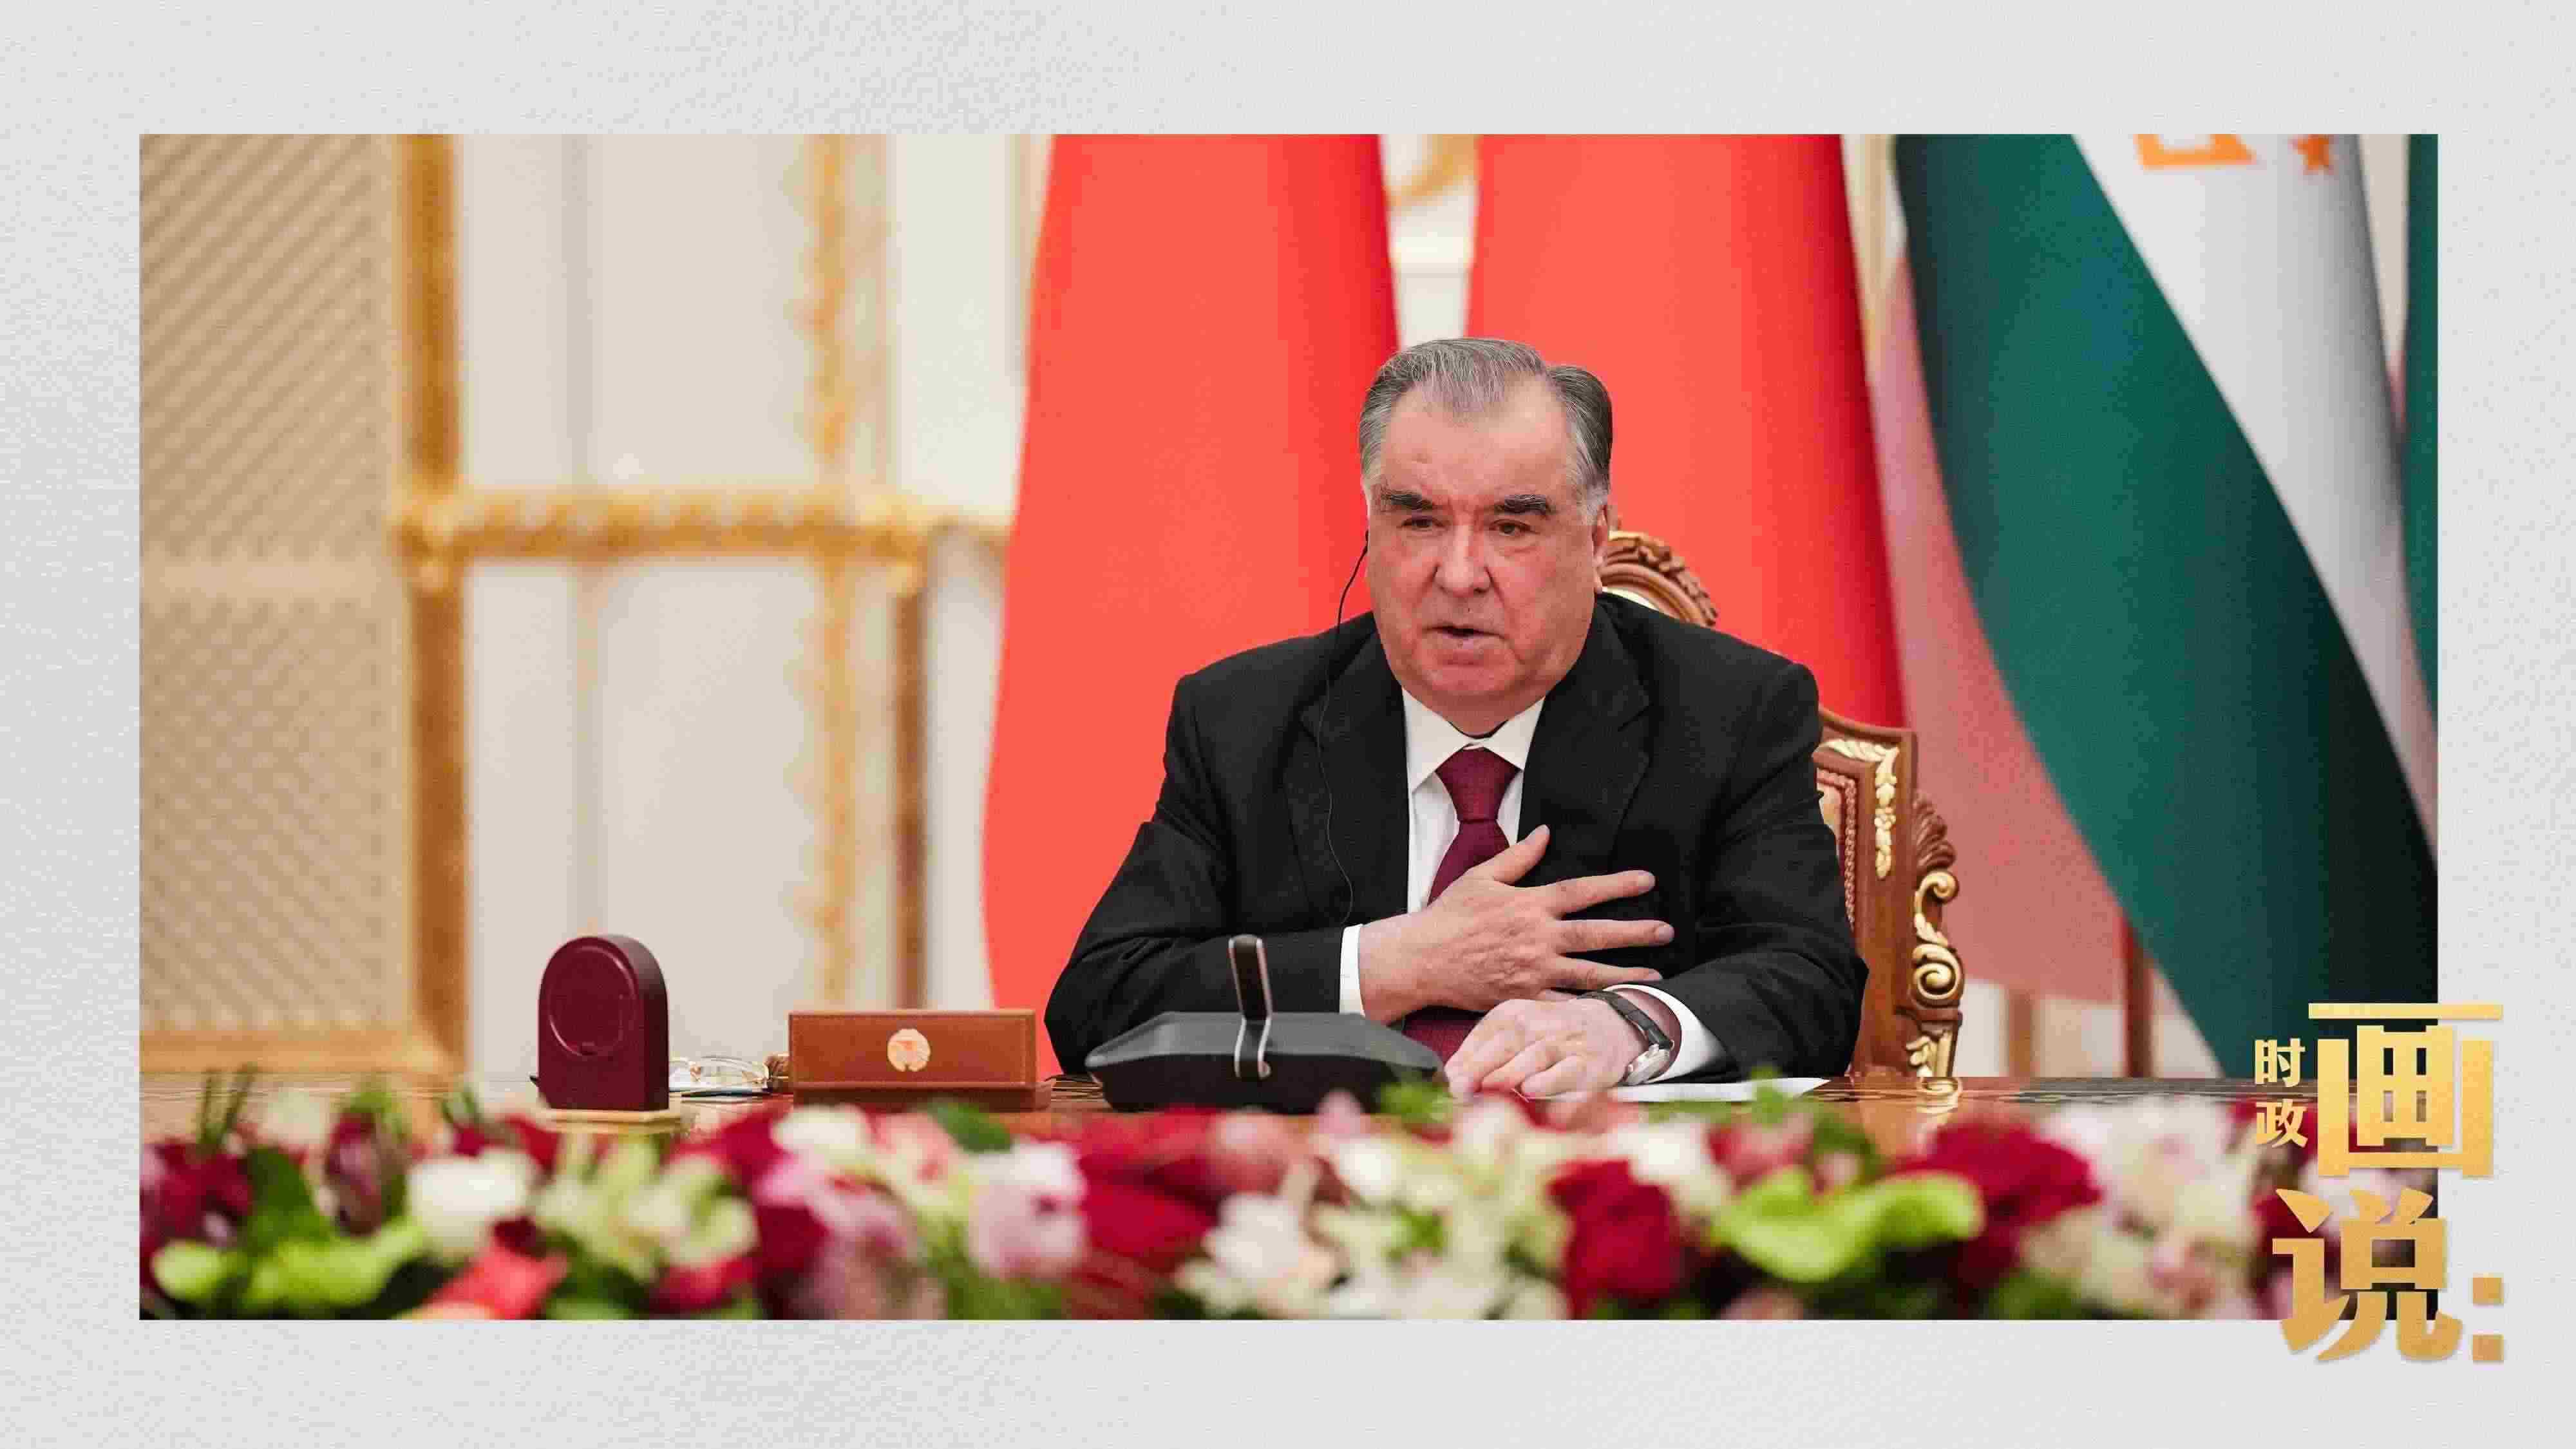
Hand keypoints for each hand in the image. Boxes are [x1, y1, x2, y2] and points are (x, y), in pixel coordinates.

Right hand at [1356, 824, 1670, 1019]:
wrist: (1422, 958)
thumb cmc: (1450, 915)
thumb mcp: (1482, 877)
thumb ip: (1518, 856)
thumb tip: (1545, 832)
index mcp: (1529, 904)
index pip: (1582, 891)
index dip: (1617, 885)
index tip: (1648, 880)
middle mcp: (1537, 937)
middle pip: (1595, 934)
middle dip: (1635, 932)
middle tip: (1666, 930)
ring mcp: (1532, 971)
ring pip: (1588, 973)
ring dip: (1624, 973)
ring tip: (1655, 976)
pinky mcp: (1523, 997)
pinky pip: (1563, 1005)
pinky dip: (1589, 1008)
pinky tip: (1614, 1008)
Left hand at [1443, 996, 1644, 1098]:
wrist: (1611, 1027)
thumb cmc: (1550, 1036)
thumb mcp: (1514, 1035)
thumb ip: (1481, 1053)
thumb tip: (1450, 1077)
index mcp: (1515, 1013)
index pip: (1486, 1032)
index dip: (1467, 1058)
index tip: (1452, 1082)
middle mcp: (1540, 1023)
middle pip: (1509, 1041)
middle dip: (1483, 1065)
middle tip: (1463, 1089)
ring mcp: (1567, 1042)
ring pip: (1537, 1054)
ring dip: (1512, 1072)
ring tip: (1492, 1088)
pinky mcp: (1591, 1063)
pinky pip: (1570, 1071)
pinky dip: (1551, 1082)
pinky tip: (1533, 1091)